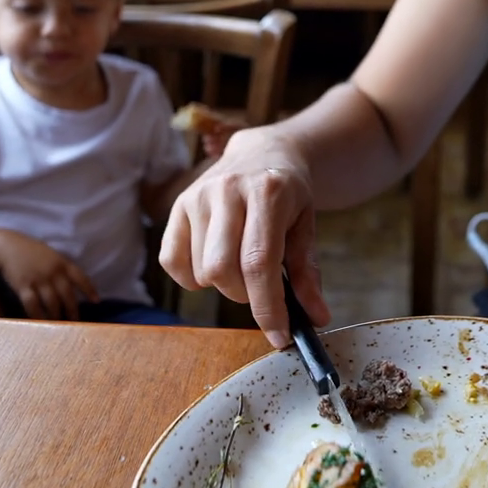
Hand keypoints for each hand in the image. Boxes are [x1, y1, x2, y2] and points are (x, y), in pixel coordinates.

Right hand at [0, 230, 97, 320]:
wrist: (7, 247)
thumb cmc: (31, 251)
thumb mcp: (51, 255)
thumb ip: (61, 268)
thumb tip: (72, 286)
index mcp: (62, 262)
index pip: (80, 277)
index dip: (89, 289)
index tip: (96, 301)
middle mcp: (53, 272)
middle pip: (67, 295)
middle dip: (73, 311)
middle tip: (76, 323)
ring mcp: (38, 279)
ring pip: (52, 303)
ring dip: (57, 316)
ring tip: (59, 326)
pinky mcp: (23, 286)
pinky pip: (33, 305)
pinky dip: (37, 316)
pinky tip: (40, 323)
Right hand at [160, 125, 326, 348]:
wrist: (262, 152)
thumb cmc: (287, 194)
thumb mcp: (307, 225)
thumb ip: (308, 272)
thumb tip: (316, 318)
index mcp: (268, 192)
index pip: (259, 262)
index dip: (267, 307)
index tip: (279, 335)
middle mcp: (227, 190)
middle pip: (222, 270)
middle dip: (244, 296)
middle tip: (258, 287)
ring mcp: (197, 195)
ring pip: (200, 271)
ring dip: (222, 285)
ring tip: (239, 265)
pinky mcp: (177, 205)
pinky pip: (172, 262)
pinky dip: (192, 277)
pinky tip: (211, 261)